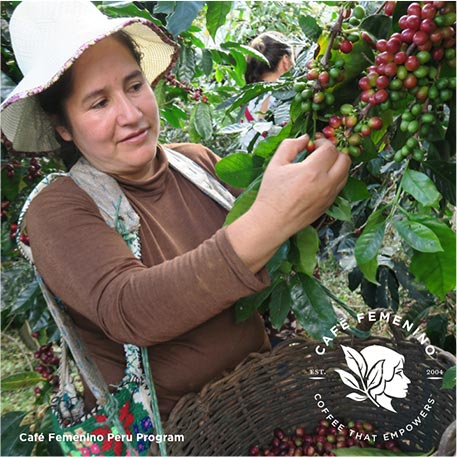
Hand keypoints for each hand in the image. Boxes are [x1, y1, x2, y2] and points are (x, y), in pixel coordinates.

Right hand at [225, 135, 350, 272]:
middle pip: (345, 159)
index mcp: (312, 171)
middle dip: (334, 152)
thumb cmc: (271, 193)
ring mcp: (329, 196)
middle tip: (320, 153)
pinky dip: (334, 178)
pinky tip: (319, 179)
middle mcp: (326, 183)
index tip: (312, 144)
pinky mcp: (328, 205)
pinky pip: (339, 186)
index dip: (322, 142)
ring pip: (345, 173)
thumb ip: (290, 145)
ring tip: (320, 165)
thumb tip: (305, 138)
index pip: (330, 148)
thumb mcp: (276, 164)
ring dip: (336, 165)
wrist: (272, 222)